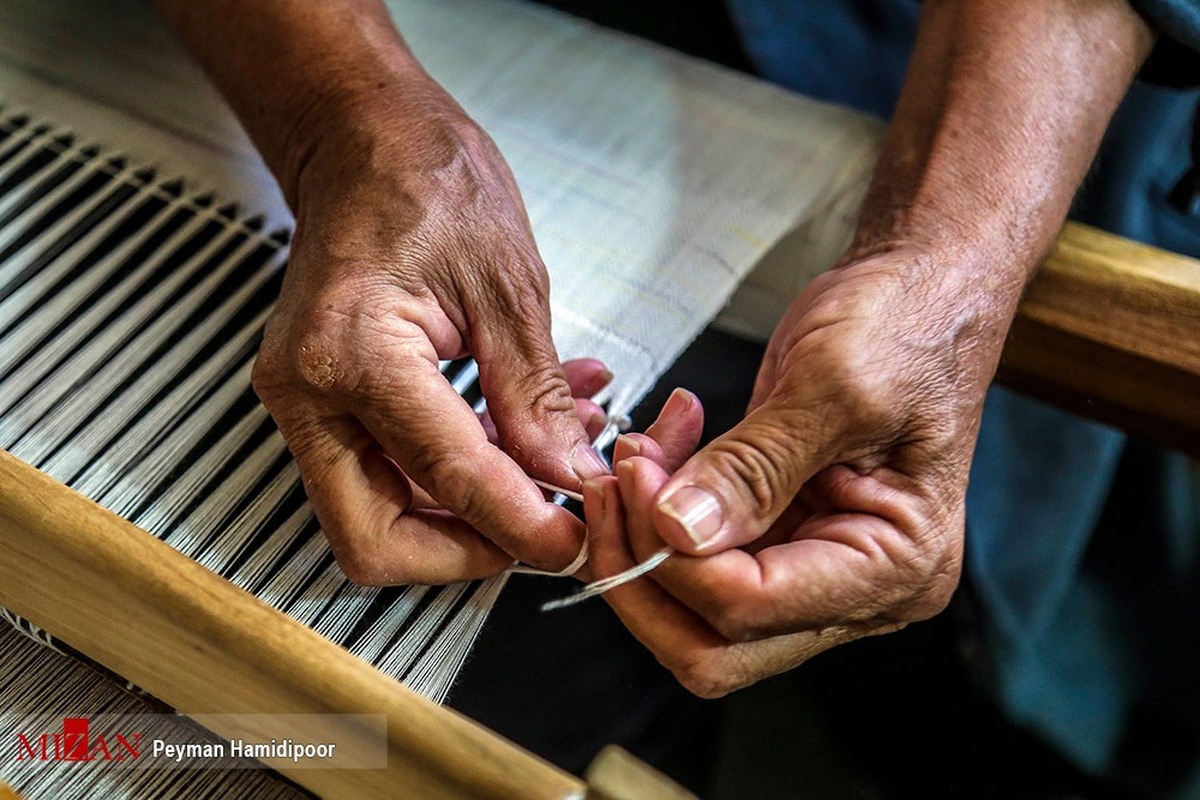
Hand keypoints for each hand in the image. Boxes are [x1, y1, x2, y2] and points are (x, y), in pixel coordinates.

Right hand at [251, 97, 608, 585]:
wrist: (363, 142)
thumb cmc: (425, 179)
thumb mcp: (508, 284)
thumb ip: (536, 395)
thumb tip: (568, 476)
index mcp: (350, 353)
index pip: (447, 476)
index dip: (521, 525)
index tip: (573, 543)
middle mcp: (306, 391)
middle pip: (372, 539)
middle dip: (464, 555)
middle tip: (539, 534)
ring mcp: (303, 403)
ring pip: (376, 517)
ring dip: (465, 515)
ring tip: (542, 473)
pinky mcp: (321, 405)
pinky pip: (384, 474)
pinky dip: (451, 477)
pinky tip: (512, 441)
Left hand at [588, 252, 995, 696]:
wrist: (921, 289)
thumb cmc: (906, 325)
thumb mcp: (834, 385)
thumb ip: (754, 468)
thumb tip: (679, 532)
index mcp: (896, 566)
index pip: (752, 607)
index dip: (674, 556)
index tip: (634, 481)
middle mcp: (858, 588)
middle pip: (715, 642)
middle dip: (645, 569)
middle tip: (613, 485)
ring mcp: (814, 566)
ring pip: (692, 607)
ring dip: (643, 535)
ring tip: (635, 453)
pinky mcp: (778, 534)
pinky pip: (698, 554)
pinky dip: (660, 509)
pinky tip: (660, 449)